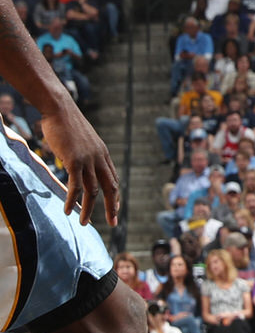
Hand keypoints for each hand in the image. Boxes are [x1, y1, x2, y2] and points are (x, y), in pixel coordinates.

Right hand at [42, 101, 118, 225]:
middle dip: (112, 207)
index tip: (115, 210)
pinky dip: (73, 200)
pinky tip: (69, 211)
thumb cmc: (67, 123)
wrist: (60, 109)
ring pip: (93, 190)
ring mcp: (88, 160)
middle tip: (113, 223)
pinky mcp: (74, 161)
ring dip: (89, 209)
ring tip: (84, 223)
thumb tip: (79, 165)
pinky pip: (76, 186)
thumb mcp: (82, 140)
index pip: (113, 178)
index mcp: (102, 153)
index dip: (115, 196)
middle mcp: (99, 158)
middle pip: (110, 187)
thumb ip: (85, 153)